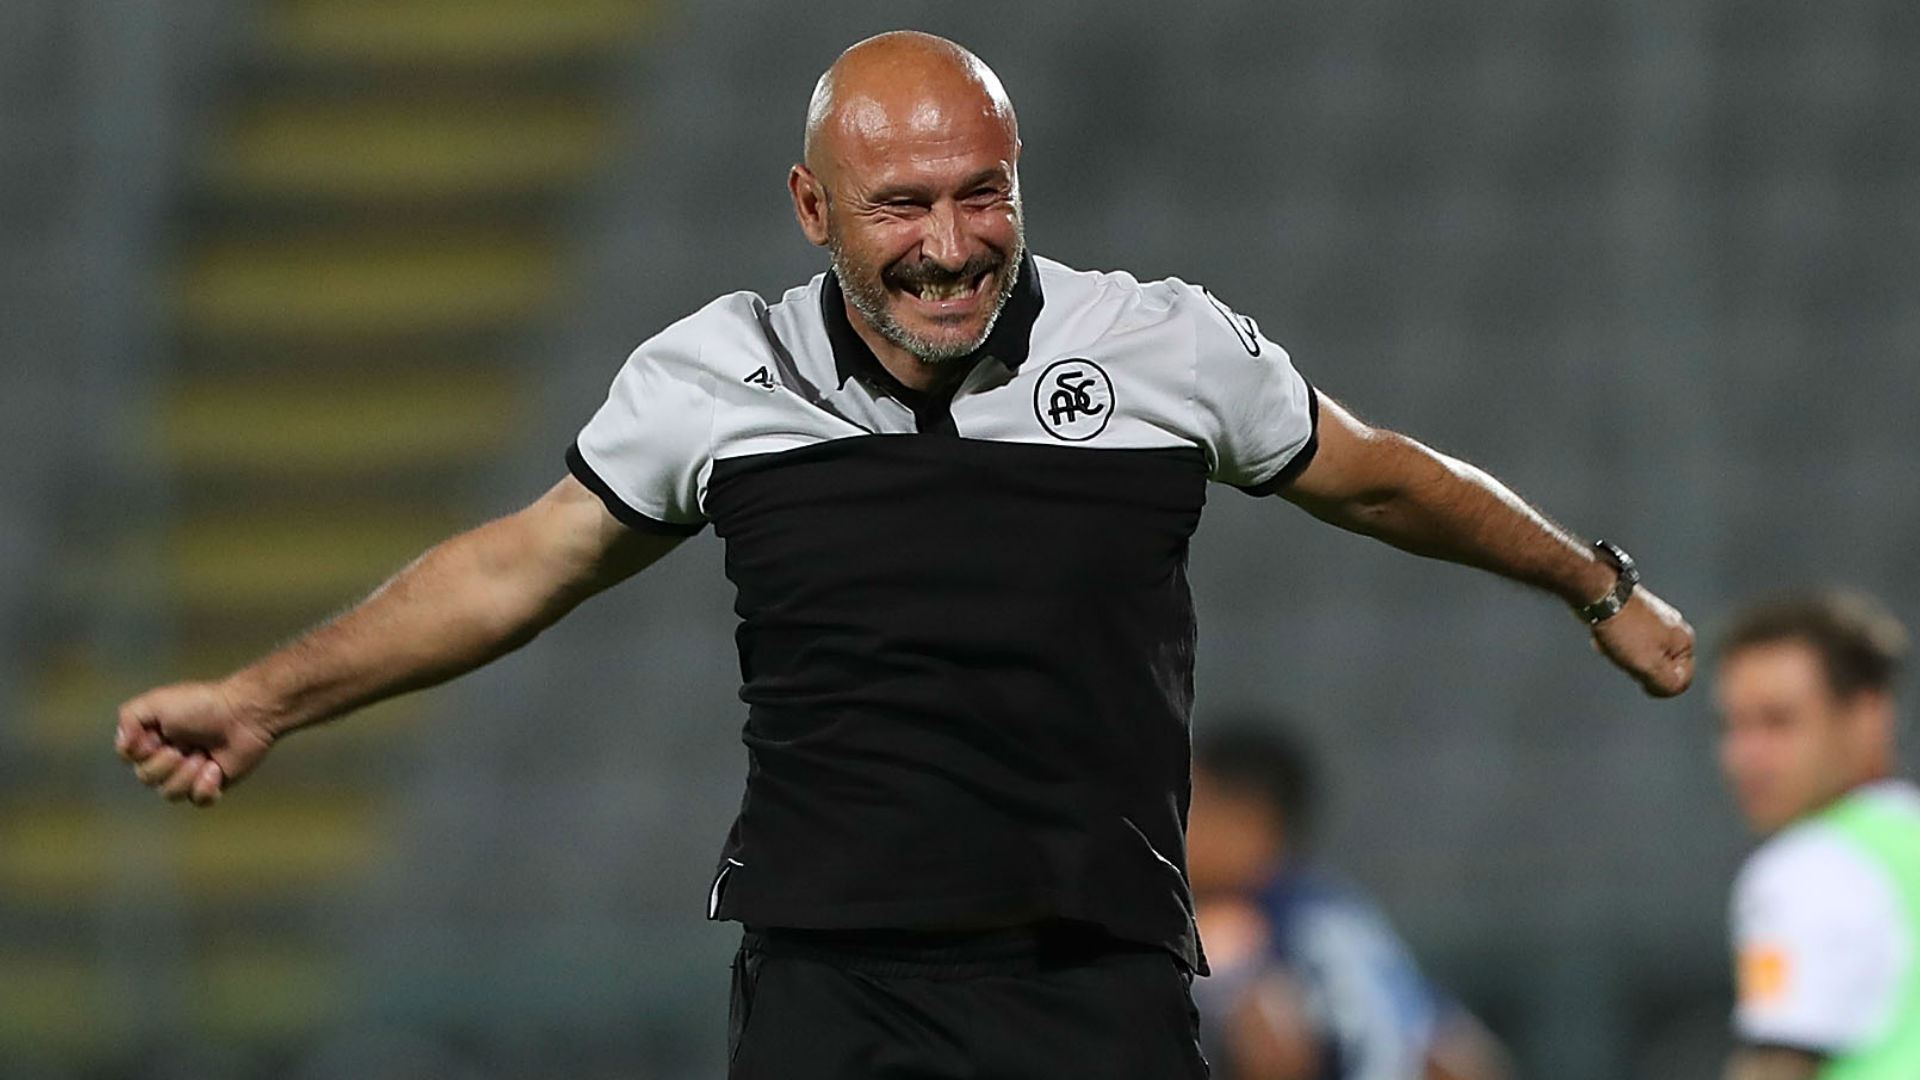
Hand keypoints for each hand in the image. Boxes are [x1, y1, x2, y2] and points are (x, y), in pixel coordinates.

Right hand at [114, 680, 276, 806]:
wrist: (245, 714)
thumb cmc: (203, 704)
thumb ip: (129, 717)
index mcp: (153, 736)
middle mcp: (167, 755)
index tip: (158, 736)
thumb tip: (123, 745)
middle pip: (146, 778)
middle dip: (167, 763)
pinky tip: (216, 769)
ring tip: (205, 757)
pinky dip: (206, 787)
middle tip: (187, 745)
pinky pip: (197, 801)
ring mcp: (189, 772)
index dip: (141, 751)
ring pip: (170, 793)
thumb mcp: (157, 701)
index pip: (128, 757)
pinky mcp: (212, 784)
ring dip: (187, 774)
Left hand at [1590, 587, 1694, 696]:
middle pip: (1657, 669)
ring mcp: (1655, 621)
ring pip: (1639, 657)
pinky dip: (1615, 644)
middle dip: (1637, 668)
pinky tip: (1606, 636)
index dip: (1656, 683)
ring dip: (1623, 656)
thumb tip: (1667, 688)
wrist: (1599, 595)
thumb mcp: (1650, 666)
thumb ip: (1667, 684)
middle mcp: (1674, 629)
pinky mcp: (1635, 616)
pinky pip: (1626, 643)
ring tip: (1614, 642)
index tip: (1638, 668)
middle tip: (1626, 653)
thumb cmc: (1625, 630)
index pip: (1679, 681)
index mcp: (1685, 641)